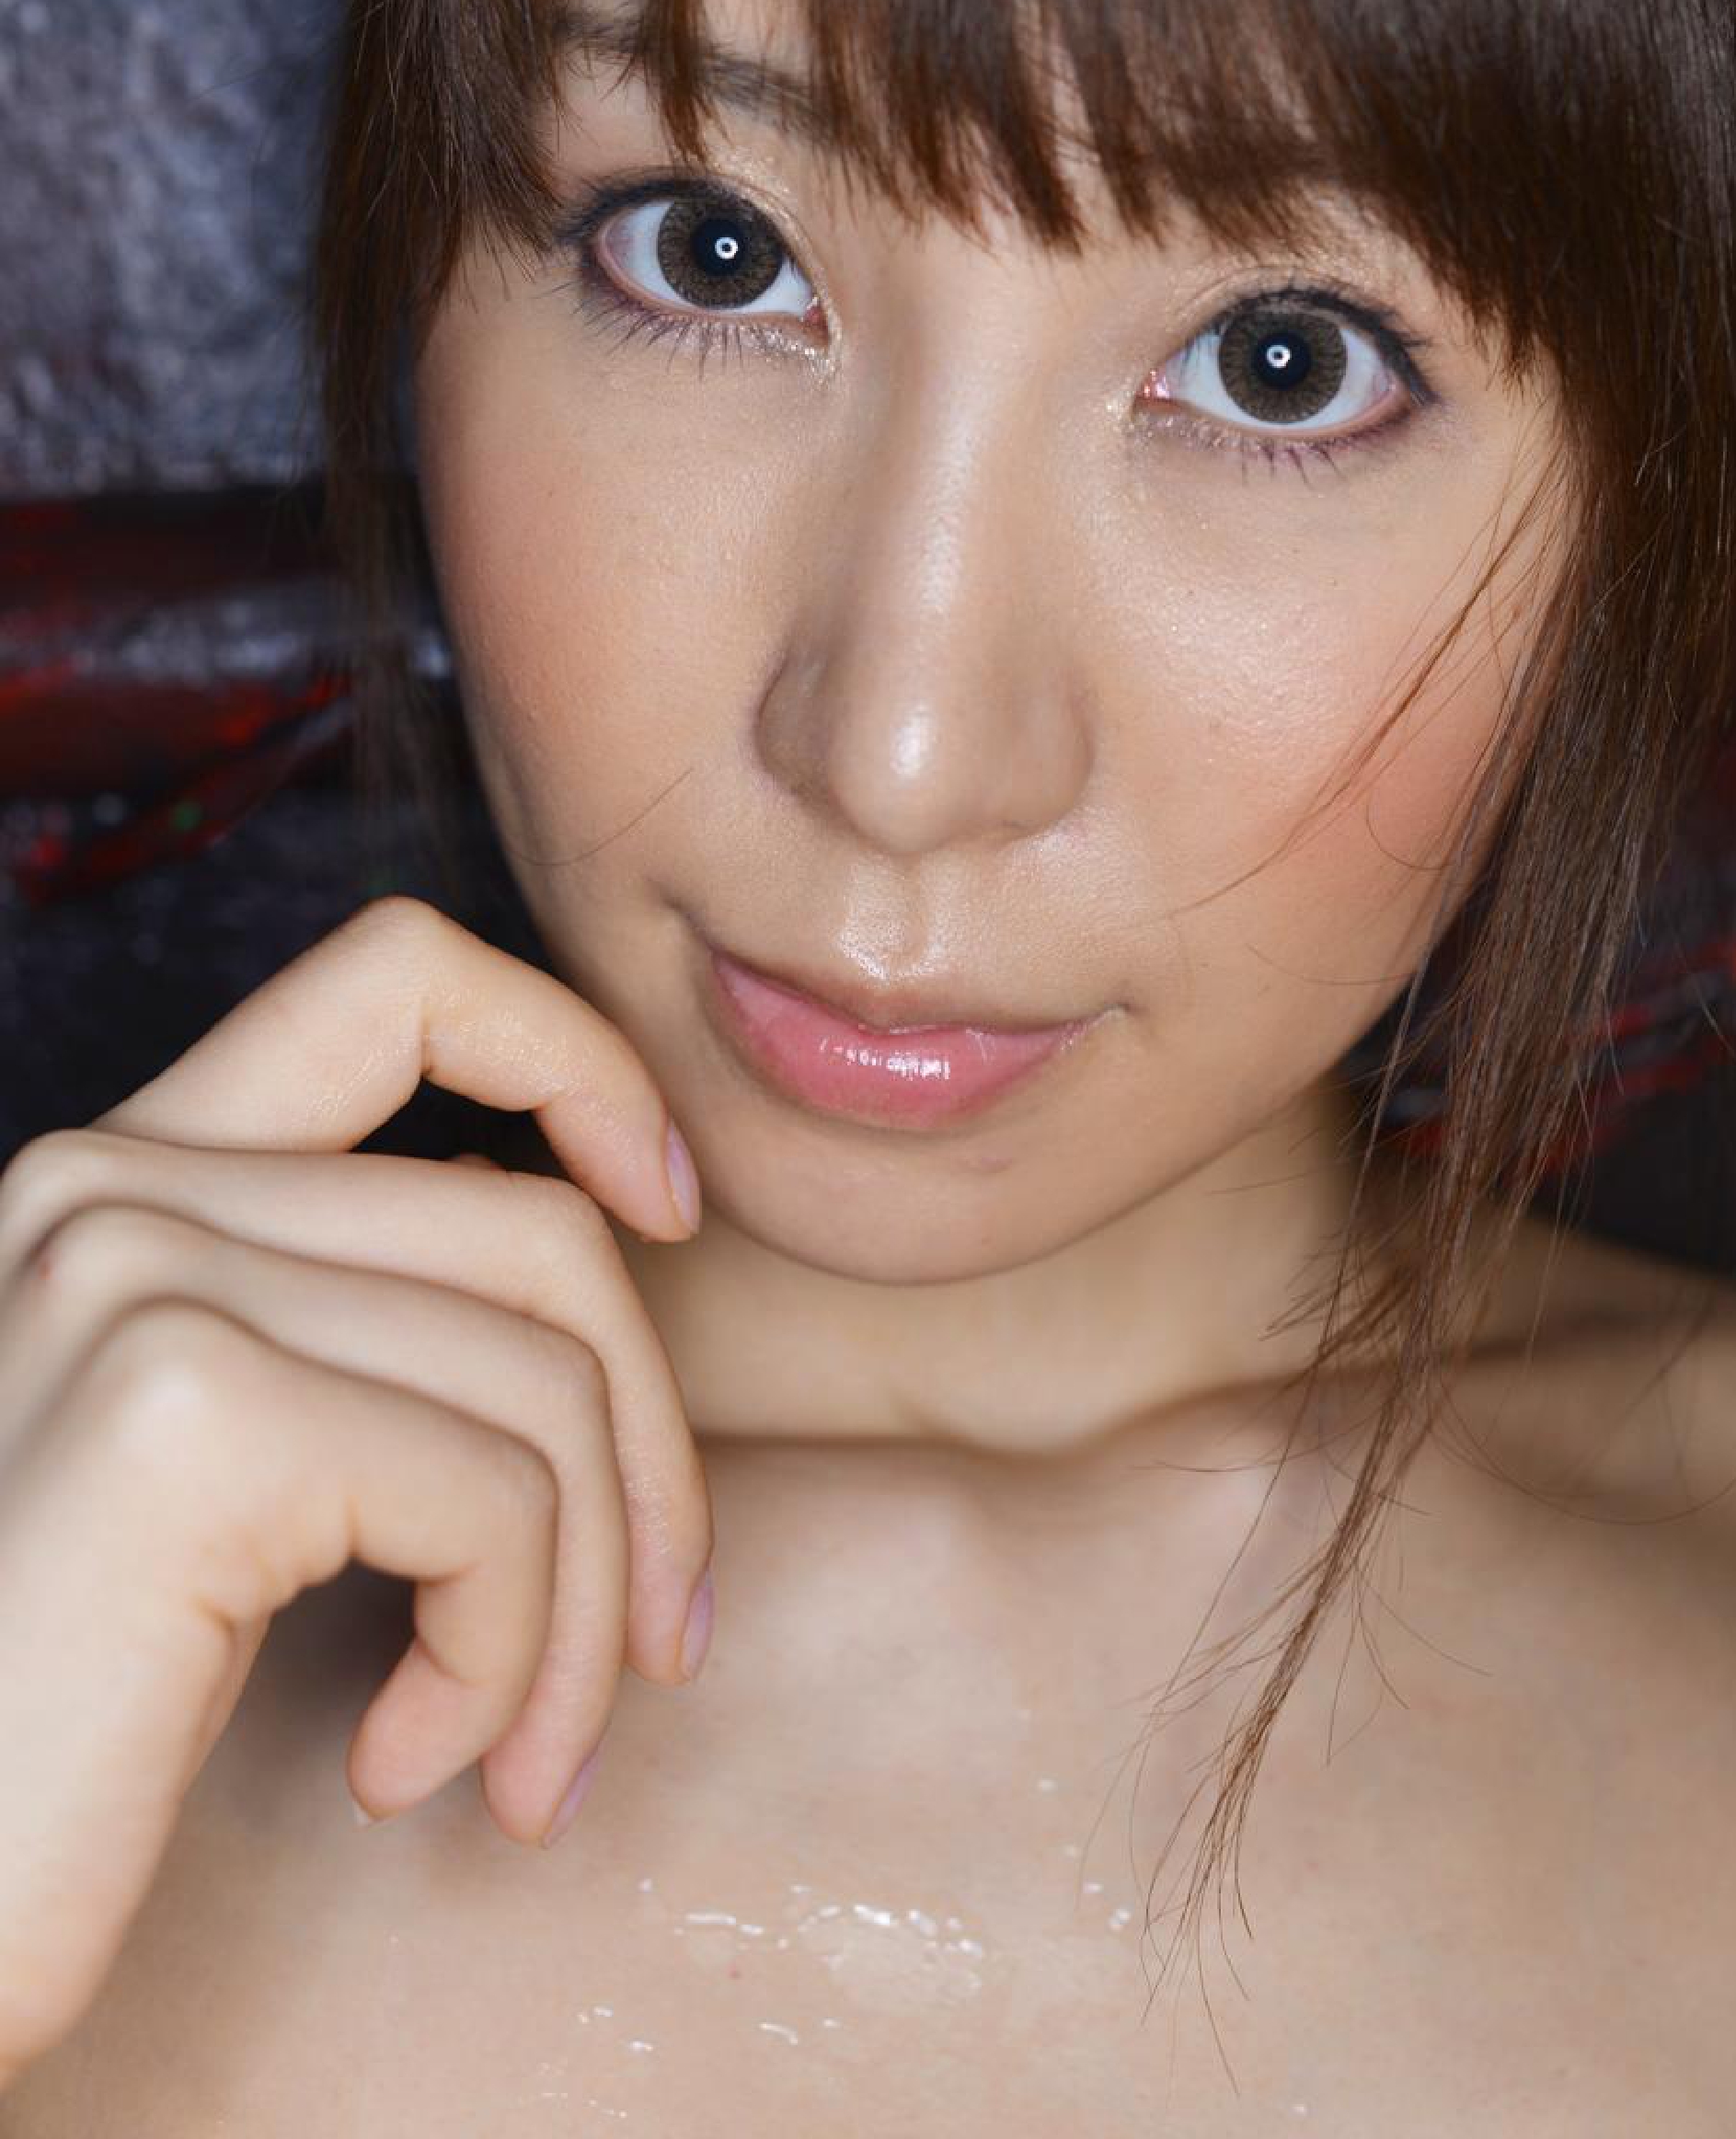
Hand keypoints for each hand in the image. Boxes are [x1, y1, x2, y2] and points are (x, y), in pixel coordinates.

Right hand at [0, 895, 710, 2088]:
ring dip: (584, 1611)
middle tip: (650, 1646)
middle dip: (645, 1458)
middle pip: (535, 1234)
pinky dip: (510, 1664)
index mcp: (111, 1176)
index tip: (665, 1214)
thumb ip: (339, 1320)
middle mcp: (106, 1185)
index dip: (582, 1061)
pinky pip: (500, 1502)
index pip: (398, 974)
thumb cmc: (50, 1735)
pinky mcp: (188, 1418)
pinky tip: (408, 1770)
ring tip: (520, 1756)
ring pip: (549, 1382)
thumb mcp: (202, 1474)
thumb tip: (596, 1248)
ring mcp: (136, 1278)